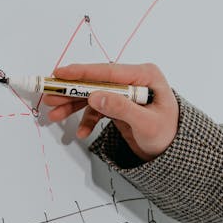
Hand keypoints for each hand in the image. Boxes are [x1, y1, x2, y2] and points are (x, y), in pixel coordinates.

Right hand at [44, 62, 178, 161]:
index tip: (60, 73)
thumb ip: (121, 108)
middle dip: (71, 90)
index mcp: (145, 75)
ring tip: (54, 114)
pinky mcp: (119, 104)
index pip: (108, 71)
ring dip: (72, 105)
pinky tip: (81, 132)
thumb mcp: (146, 123)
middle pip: (95, 81)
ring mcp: (124, 92)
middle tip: (48, 94)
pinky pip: (97, 109)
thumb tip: (95, 96)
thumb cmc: (168, 134)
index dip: (82, 72)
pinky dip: (87, 119)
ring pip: (92, 95)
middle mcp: (133, 80)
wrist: (174, 151)